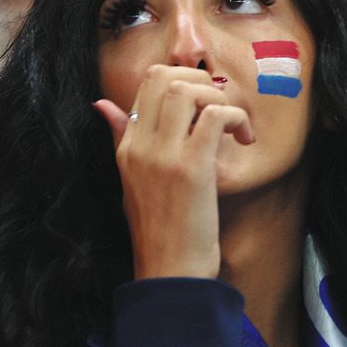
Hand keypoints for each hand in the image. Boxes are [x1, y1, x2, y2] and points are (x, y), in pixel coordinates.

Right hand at [93, 66, 253, 279]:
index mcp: (127, 147)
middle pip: (164, 76)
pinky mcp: (192, 168)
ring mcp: (164, 155)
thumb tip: (103, 104)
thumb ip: (122, 138)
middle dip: (202, 80)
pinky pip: (216, 116)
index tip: (205, 107)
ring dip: (220, 98)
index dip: (184, 81)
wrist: (171, 270)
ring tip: (233, 126)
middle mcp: (140, 146)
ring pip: (188, 90)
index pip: (148, 83)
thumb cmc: (161, 231)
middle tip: (221, 108)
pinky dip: (236, 117)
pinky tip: (243, 139)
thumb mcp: (133, 181)